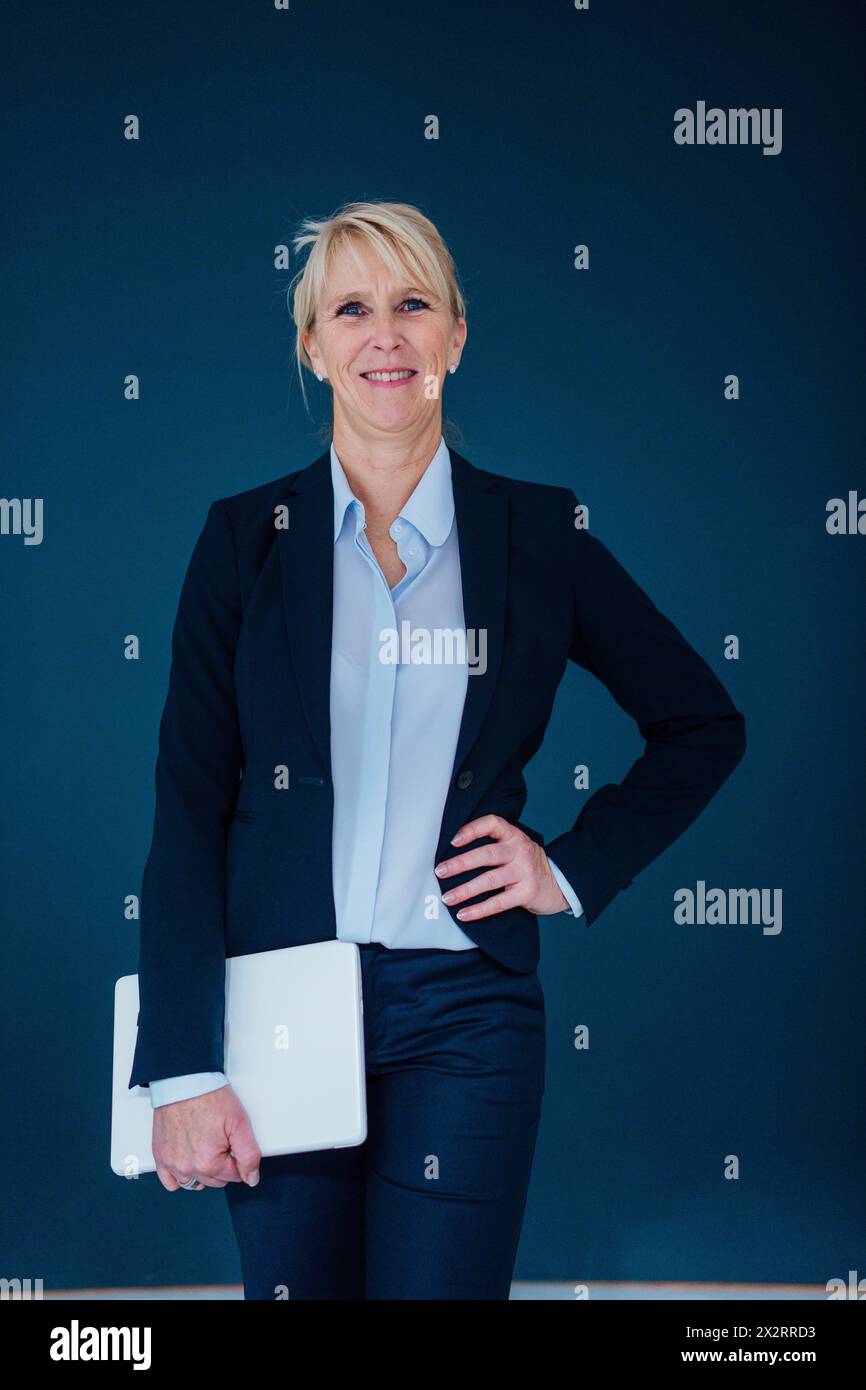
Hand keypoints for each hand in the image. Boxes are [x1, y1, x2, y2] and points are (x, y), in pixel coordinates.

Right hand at [152, 1084, 261, 1192]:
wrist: (184, 1082)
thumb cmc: (208, 1097)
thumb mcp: (239, 1122)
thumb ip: (249, 1154)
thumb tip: (251, 1177)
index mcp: (208, 1162)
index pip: (234, 1176)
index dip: (238, 1158)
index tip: (232, 1141)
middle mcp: (187, 1167)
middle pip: (215, 1180)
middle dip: (222, 1164)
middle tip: (220, 1139)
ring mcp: (172, 1164)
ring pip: (195, 1183)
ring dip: (203, 1172)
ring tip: (206, 1148)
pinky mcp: (161, 1157)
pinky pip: (171, 1182)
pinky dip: (180, 1177)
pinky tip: (189, 1160)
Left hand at [434, 815, 569, 920]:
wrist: (559, 883)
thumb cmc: (527, 864)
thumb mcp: (515, 846)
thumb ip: (492, 845)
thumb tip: (453, 855)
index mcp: (513, 836)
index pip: (492, 824)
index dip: (472, 829)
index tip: (454, 840)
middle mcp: (519, 851)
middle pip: (486, 854)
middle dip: (460, 863)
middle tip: (441, 871)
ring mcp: (524, 872)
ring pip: (489, 880)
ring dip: (465, 890)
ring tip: (447, 897)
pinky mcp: (526, 893)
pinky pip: (498, 902)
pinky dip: (479, 910)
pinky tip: (464, 913)